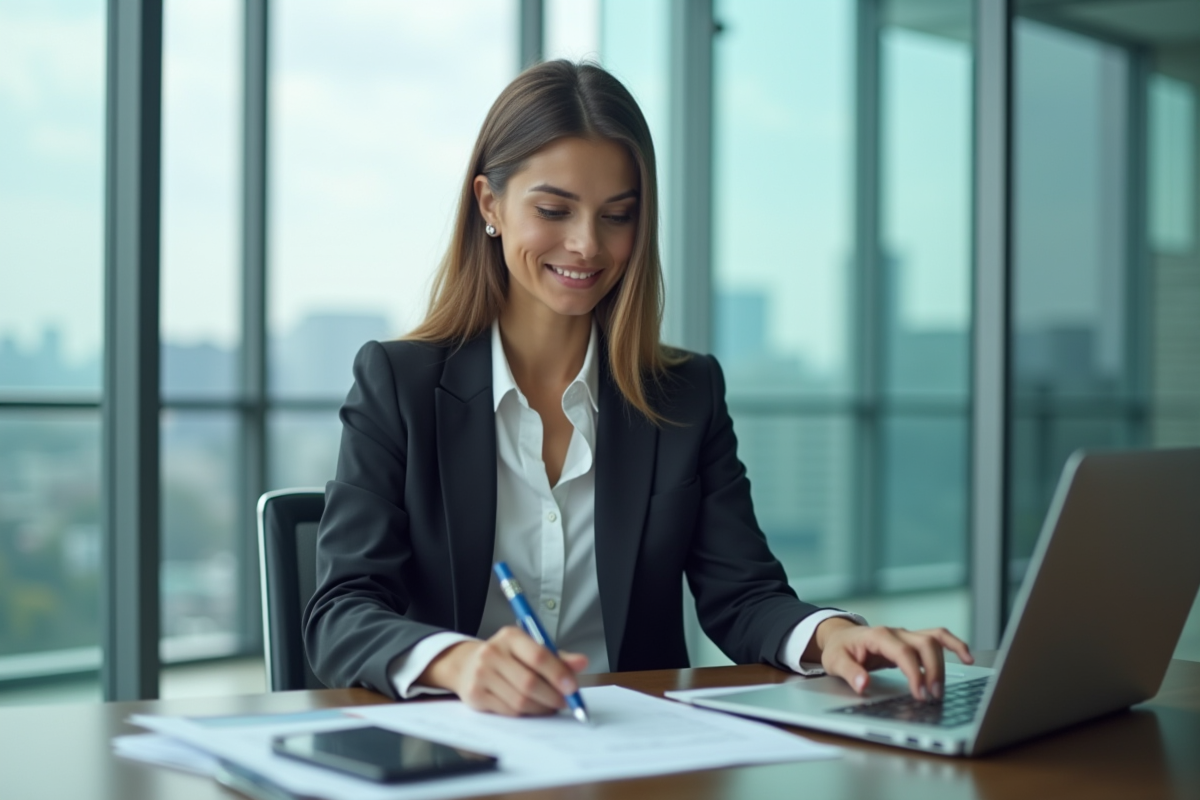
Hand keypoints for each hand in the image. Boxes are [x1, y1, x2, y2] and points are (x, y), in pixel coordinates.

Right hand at [417, 626, 587, 715]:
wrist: (468, 665)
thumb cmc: (507, 657)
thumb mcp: (530, 649)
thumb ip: (557, 657)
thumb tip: (582, 662)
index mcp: (510, 636)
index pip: (538, 655)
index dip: (558, 673)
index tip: (572, 687)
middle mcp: (492, 652)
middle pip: (529, 682)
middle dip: (552, 696)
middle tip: (565, 702)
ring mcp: (481, 674)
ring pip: (520, 700)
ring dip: (541, 708)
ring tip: (550, 706)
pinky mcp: (475, 695)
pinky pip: (508, 711)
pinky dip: (526, 713)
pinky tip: (532, 708)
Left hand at [812, 618, 972, 700]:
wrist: (840, 636)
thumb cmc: (839, 649)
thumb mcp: (836, 662)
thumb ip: (850, 673)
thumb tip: (864, 685)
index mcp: (878, 636)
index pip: (903, 653)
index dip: (915, 673)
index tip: (920, 694)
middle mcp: (896, 632)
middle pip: (925, 645)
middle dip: (933, 671)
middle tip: (932, 697)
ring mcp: (906, 635)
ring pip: (934, 640)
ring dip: (943, 664)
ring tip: (943, 689)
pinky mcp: (912, 641)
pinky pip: (938, 638)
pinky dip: (954, 644)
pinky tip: (967, 657)